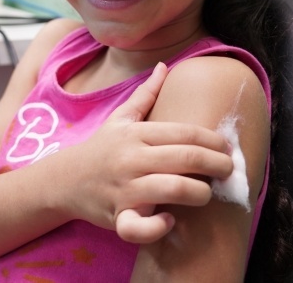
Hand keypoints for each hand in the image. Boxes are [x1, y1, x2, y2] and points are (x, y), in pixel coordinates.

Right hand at [67, 63, 233, 243]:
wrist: (64, 180)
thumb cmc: (101, 149)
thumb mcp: (120, 118)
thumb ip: (146, 94)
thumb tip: (163, 66)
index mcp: (136, 134)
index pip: (184, 132)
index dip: (213, 139)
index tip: (227, 148)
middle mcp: (131, 158)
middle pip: (185, 157)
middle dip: (216, 164)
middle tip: (229, 170)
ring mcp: (124, 188)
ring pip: (172, 188)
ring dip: (199, 193)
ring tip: (206, 193)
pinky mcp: (117, 217)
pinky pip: (140, 227)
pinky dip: (159, 226)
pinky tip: (169, 220)